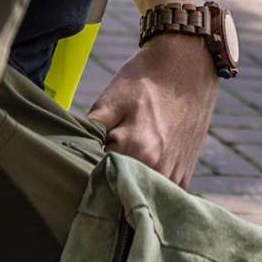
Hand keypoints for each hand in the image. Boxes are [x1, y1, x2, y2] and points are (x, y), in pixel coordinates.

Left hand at [87, 34, 218, 187]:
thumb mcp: (110, 101)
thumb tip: (74, 156)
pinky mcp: (184, 176)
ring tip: (122, 165)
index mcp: (137, 151)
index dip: (89, 174)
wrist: (187, 65)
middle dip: (108, 185)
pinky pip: (158, 194)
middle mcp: (159, 169)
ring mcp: (174, 175)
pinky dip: (146, 189)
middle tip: (102, 163)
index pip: (101, 181)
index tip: (85, 163)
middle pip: (121, 193)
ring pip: (141, 197)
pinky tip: (139, 169)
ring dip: (128, 189)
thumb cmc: (144, 80)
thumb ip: (90, 134)